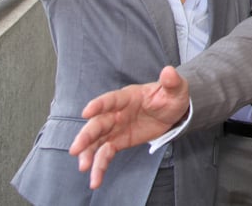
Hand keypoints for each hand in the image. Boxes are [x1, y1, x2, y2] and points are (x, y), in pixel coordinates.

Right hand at [69, 66, 188, 188]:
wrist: (171, 112)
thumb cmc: (170, 97)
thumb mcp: (175, 89)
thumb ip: (171, 82)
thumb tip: (169, 71)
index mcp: (128, 97)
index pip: (110, 99)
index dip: (99, 105)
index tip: (86, 112)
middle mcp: (116, 112)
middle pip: (98, 123)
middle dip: (86, 135)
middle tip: (76, 149)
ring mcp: (115, 128)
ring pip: (96, 140)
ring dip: (88, 153)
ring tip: (83, 167)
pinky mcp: (118, 141)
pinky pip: (105, 153)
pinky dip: (100, 165)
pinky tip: (95, 179)